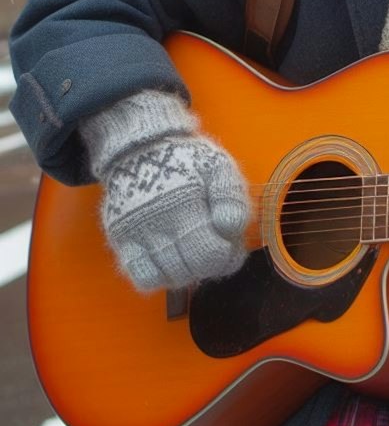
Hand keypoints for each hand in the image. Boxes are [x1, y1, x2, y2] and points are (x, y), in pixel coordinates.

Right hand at [80, 91, 251, 290]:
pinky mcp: (120, 240)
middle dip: (211, 265)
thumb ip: (231, 197)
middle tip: (214, 251)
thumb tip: (229, 229)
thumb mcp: (219, 166)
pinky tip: (170, 263)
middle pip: (192, 269)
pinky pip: (142, 277)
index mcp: (186, 203)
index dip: (228, 258)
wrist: (141, 147)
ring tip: (193, 254)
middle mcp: (158, 222)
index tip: (231, 248)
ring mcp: (137, 234)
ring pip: (169, 278)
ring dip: (188, 273)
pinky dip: (161, 278)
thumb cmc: (188, 159)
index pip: (212, 254)